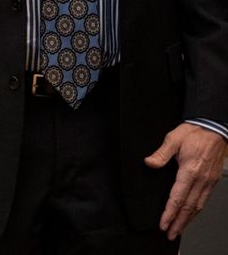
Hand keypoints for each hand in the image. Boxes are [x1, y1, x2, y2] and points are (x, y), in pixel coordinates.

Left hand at [145, 123, 226, 238]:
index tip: (163, 223)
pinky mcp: (212, 180)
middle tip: (170, 234)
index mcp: (190, 171)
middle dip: (178, 222)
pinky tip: (191, 215)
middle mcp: (201, 179)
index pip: (177, 198)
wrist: (213, 128)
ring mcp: (208, 181)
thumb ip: (161, 153)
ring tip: (179, 229)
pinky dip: (196, 210)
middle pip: (189, 207)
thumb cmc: (193, 133)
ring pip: (198, 206)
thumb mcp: (172, 139)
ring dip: (188, 220)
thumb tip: (149, 163)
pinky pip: (204, 200)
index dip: (169, 213)